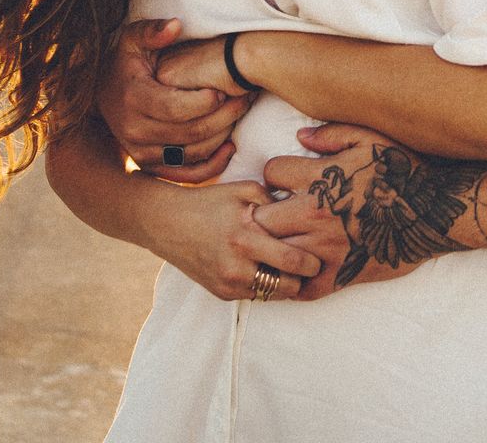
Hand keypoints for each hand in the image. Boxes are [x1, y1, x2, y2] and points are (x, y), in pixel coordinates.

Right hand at [101, 19, 252, 182]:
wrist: (103, 94)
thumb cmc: (126, 63)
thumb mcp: (133, 39)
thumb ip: (153, 30)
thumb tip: (175, 26)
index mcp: (132, 98)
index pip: (175, 108)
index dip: (204, 102)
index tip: (223, 89)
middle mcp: (133, 130)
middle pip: (189, 133)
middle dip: (222, 117)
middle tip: (244, 99)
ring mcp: (141, 152)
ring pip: (192, 154)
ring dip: (222, 136)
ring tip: (239, 114)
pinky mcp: (150, 166)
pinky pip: (186, 175)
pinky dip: (212, 166)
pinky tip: (229, 147)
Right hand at [145, 180, 324, 302]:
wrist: (165, 224)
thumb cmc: (208, 203)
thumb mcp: (243, 190)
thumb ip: (275, 200)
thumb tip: (302, 210)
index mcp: (245, 238)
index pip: (292, 261)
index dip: (313, 262)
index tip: (321, 255)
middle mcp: (237, 266)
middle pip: (288, 287)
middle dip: (303, 278)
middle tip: (311, 266)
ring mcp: (228, 284)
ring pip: (274, 295)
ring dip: (285, 284)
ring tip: (291, 268)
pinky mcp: (222, 294)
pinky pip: (256, 296)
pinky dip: (266, 286)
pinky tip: (267, 269)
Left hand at [257, 123, 456, 300]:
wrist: (435, 212)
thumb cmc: (405, 171)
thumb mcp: (370, 138)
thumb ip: (331, 135)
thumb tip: (300, 137)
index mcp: (321, 180)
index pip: (271, 173)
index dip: (274, 173)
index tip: (284, 180)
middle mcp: (316, 216)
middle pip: (261, 219)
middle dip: (262, 213)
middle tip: (274, 212)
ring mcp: (326, 249)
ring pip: (275, 255)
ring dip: (273, 248)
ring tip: (281, 241)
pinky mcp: (341, 275)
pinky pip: (302, 288)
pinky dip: (294, 282)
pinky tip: (297, 271)